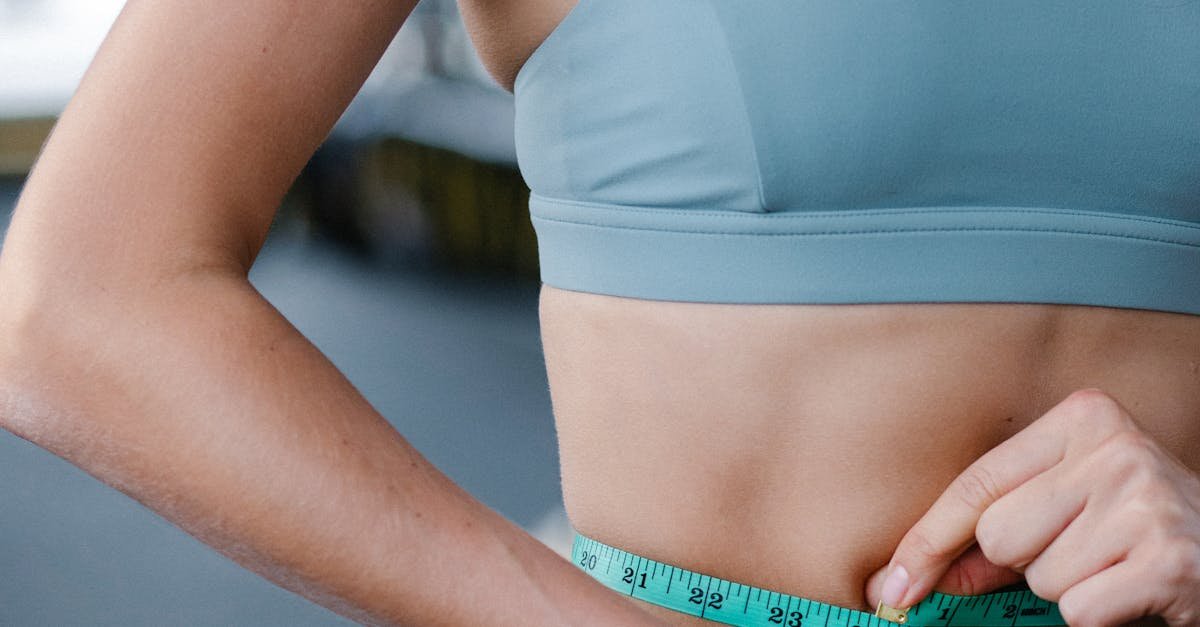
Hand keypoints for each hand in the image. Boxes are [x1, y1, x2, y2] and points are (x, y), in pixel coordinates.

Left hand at [865, 388, 1199, 625]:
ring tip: (1114, 563)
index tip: (892, 582)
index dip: (927, 540)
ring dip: (1067, 586)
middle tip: (1082, 549)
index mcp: (1082, 418)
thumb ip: (992, 533)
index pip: (976, 484)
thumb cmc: (1137, 524)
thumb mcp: (1066, 507)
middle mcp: (1113, 449)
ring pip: (1038, 576)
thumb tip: (912, 573)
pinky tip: (1132, 588)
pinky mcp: (1164, 559)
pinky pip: (1078, 608)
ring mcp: (1142, 501)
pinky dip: (1097, 614)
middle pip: (998, 535)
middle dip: (1023, 561)